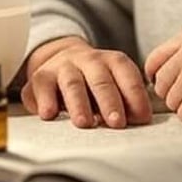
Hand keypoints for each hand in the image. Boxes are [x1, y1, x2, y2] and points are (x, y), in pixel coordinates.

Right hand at [21, 35, 151, 128]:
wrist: (60, 58)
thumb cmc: (93, 80)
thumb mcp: (114, 84)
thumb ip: (127, 100)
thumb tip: (140, 119)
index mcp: (112, 61)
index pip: (126, 74)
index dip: (135, 96)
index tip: (141, 117)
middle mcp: (88, 60)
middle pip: (100, 80)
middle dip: (110, 101)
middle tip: (117, 122)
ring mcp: (63, 67)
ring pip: (72, 83)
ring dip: (79, 104)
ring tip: (85, 122)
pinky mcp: (40, 77)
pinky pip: (42, 87)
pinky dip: (45, 100)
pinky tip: (49, 114)